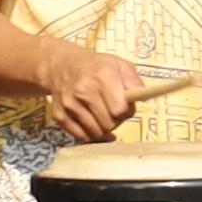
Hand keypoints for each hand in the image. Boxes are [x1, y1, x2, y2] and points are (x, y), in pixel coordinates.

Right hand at [31, 41, 151, 139]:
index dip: (127, 111)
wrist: (62, 65)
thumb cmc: (95, 67)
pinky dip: (90, 134)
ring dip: (103, 129)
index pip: (120, 110)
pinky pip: (81, 136)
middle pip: (109, 124)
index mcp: (102, 76)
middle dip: (116, 121)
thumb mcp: (119, 65)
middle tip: (113, 111)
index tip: (125, 106)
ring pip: (96, 133)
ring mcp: (70, 104)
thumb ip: (133, 82)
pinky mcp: (60, 115)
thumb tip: (141, 97)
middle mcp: (84, 90)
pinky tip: (93, 123)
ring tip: (102, 115)